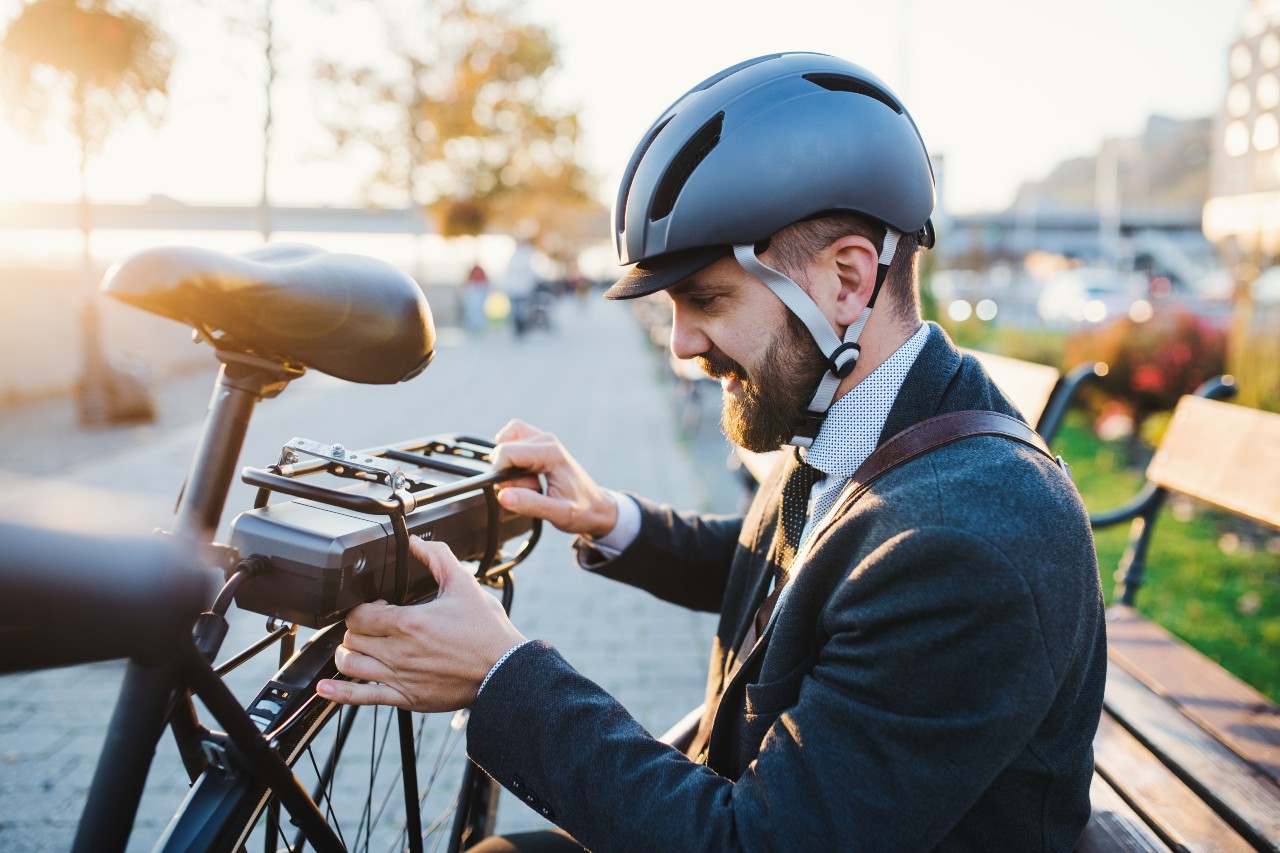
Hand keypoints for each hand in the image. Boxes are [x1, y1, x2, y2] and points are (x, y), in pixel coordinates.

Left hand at [317, 539, 525, 711]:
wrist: (504, 670)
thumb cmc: (487, 632)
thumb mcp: (464, 585)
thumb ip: (437, 557)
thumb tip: (417, 542)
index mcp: (410, 623)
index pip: (360, 614)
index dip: (363, 606)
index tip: (377, 605)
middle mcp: (400, 652)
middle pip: (351, 638)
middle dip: (357, 628)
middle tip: (372, 624)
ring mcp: (400, 677)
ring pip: (349, 665)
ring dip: (349, 653)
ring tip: (361, 647)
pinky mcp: (406, 698)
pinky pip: (362, 697)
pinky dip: (338, 693)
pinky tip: (325, 688)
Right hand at [491, 419, 617, 537]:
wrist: (597, 507)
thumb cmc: (582, 510)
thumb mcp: (558, 514)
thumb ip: (530, 504)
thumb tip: (502, 495)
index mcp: (551, 453)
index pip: (505, 452)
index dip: (502, 475)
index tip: (519, 491)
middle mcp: (546, 440)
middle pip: (503, 449)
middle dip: (507, 473)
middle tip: (531, 489)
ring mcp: (543, 439)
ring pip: (504, 442)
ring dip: (509, 465)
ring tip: (530, 482)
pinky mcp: (539, 444)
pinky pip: (512, 442)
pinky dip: (511, 459)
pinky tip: (526, 476)